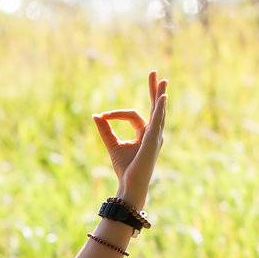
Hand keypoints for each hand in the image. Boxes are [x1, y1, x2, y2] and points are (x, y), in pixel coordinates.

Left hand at [92, 70, 167, 208]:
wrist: (130, 184)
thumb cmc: (125, 168)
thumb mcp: (112, 145)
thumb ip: (105, 130)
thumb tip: (96, 115)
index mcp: (144, 133)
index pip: (133, 115)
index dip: (116, 114)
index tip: (102, 116)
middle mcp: (153, 133)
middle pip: (154, 107)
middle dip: (154, 90)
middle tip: (154, 73)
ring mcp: (156, 136)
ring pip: (159, 111)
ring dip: (160, 94)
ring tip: (162, 80)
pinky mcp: (153, 141)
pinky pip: (158, 121)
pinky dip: (160, 108)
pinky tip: (162, 97)